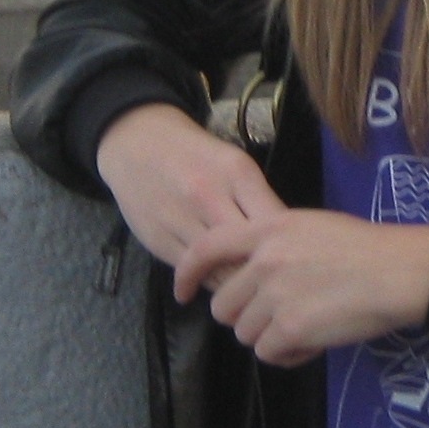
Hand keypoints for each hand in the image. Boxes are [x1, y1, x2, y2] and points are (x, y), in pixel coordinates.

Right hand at [95, 103, 282, 269]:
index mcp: (238, 174)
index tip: (290, 255)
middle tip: (270, 280)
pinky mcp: (159, 241)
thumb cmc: (196, 155)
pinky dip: (209, 280)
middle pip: (247, 251)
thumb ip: (259, 199)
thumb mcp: (235, 164)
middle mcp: (210, 197)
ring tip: (245, 284)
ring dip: (235, 282)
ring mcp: (182, 221)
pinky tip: (216, 276)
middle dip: (262, 270)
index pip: (274, 221)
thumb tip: (284, 240)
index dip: (285, 244)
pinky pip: (194, 274)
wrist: (139, 143)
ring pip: (220, 270)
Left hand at [172, 211, 428, 367]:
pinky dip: (287, 353)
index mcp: (268, 229)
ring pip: (244, 332)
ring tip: (302, 323)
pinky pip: (268, 353)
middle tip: (276, 312)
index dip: (187, 273)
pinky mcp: (290, 328)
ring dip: (268, 335)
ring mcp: (275, 296)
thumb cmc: (363, 246)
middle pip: (223, 305)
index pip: (207, 248)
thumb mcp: (310, 226)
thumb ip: (273, 242)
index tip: (184, 290)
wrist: (396, 270)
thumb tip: (250, 270)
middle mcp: (264, 261)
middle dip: (244, 314)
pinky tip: (311, 339)